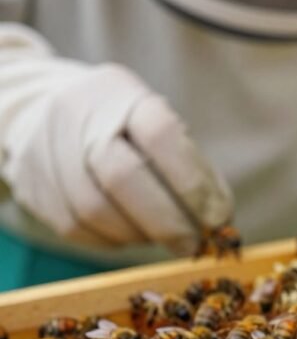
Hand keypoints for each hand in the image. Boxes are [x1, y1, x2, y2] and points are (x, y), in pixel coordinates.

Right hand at [1, 64, 232, 252]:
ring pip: (96, 210)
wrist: (39, 110)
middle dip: (168, 221)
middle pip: (123, 176)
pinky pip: (76, 228)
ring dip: (141, 235)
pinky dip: (113, 240)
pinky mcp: (33, 187)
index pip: (162, 135)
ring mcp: (49, 151)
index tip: (220, 218)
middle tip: (195, 244)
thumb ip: (186, 161)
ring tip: (165, 238)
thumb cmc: (118, 121)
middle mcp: (79, 118)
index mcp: (122, 94)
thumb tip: (219, 218)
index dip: (194, 183)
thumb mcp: (152, 119)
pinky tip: (133, 235)